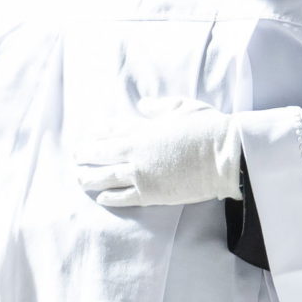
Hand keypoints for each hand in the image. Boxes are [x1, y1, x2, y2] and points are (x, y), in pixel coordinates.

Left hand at [75, 97, 242, 207]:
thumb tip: (142, 103)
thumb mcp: (185, 107)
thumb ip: (161, 106)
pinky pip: (121, 197)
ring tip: (80, 178)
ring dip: (90, 177)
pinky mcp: (150, 194)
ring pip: (105, 177)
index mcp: (145, 129)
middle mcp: (137, 151)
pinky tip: (101, 197)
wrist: (225, 155)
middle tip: (76, 156)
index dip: (98, 132)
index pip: (113, 130)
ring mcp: (141, 174)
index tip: (89, 133)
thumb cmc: (209, 127)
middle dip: (86, 154)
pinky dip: (109, 197)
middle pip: (102, 153)